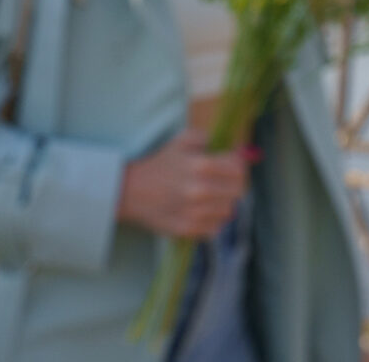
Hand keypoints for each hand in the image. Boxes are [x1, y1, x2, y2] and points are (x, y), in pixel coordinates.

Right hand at [117, 129, 252, 239]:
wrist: (129, 190)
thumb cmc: (160, 163)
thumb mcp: (183, 140)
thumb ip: (210, 139)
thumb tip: (234, 150)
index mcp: (201, 165)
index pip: (239, 170)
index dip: (238, 167)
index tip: (232, 167)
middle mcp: (199, 190)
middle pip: (237, 191)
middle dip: (233, 185)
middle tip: (225, 183)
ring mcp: (193, 212)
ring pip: (228, 211)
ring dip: (223, 204)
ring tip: (212, 198)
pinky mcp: (186, 229)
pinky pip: (215, 228)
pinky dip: (212, 221)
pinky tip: (203, 212)